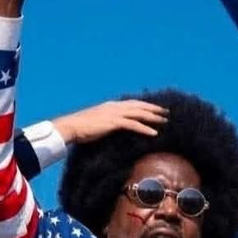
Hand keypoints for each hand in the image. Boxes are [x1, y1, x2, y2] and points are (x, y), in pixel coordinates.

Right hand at [53, 100, 168, 144]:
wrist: (71, 126)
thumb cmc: (81, 128)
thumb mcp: (96, 123)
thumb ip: (106, 123)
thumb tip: (112, 128)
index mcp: (111, 106)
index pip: (132, 104)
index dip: (145, 106)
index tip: (155, 108)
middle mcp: (115, 107)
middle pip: (139, 106)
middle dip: (153, 109)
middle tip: (166, 112)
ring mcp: (115, 113)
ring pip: (139, 113)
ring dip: (153, 117)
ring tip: (165, 121)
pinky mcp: (114, 122)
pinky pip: (133, 125)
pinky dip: (145, 128)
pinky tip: (154, 133)